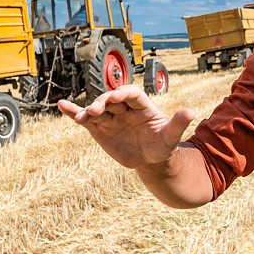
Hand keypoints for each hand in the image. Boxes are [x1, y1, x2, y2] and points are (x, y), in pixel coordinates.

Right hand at [57, 85, 194, 168]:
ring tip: (81, 117)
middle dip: (103, 102)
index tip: (116, 96)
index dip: (123, 93)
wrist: (151, 161)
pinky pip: (86, 120)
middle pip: (111, 100)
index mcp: (142, 105)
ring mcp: (111, 118)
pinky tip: (62, 106)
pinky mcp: (100, 129)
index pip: (131, 94)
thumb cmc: (163, 146)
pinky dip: (73, 112)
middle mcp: (124, 109)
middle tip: (95, 110)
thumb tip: (192, 112)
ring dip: (88, 111)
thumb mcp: (171, 137)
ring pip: (97, 110)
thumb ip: (178, 124)